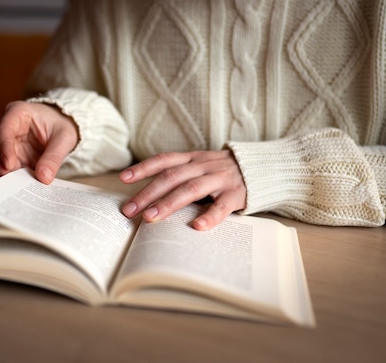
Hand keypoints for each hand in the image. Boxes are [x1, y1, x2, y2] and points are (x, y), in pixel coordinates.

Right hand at [0, 101, 78, 183]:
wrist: (61, 127)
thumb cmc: (60, 125)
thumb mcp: (64, 138)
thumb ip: (54, 157)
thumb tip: (43, 177)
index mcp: (18, 113)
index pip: (4, 129)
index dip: (4, 147)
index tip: (9, 165)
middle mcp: (7, 127)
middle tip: (10, 182)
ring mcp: (6, 143)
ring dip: (5, 173)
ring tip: (17, 187)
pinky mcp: (10, 157)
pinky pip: (6, 168)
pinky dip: (12, 178)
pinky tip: (20, 187)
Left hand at [119, 150, 246, 229]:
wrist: (262, 168)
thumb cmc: (223, 172)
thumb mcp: (201, 166)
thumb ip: (180, 175)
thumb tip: (147, 195)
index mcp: (193, 159)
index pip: (164, 161)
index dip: (143, 168)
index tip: (123, 178)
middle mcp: (204, 166)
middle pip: (171, 178)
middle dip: (147, 194)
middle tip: (129, 210)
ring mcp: (220, 179)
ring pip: (191, 189)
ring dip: (168, 204)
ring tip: (151, 218)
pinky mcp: (236, 194)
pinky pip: (222, 206)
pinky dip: (209, 216)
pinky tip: (196, 227)